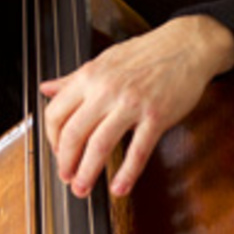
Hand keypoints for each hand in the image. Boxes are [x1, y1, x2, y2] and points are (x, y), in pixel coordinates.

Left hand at [40, 14, 233, 197]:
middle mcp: (106, 89)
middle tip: (66, 178)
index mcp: (90, 76)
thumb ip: (73, 79)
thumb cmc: (146, 53)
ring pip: (100, 145)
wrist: (187, 44)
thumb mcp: (103, 61)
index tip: (57, 152)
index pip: (56, 113)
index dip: (52, 139)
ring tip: (82, 189)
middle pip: (73, 134)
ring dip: (87, 173)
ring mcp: (132, 103)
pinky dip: (126, 174)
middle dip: (65, 163)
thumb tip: (46, 89)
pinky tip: (119, 188)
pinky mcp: (157, 116)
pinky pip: (137, 151)